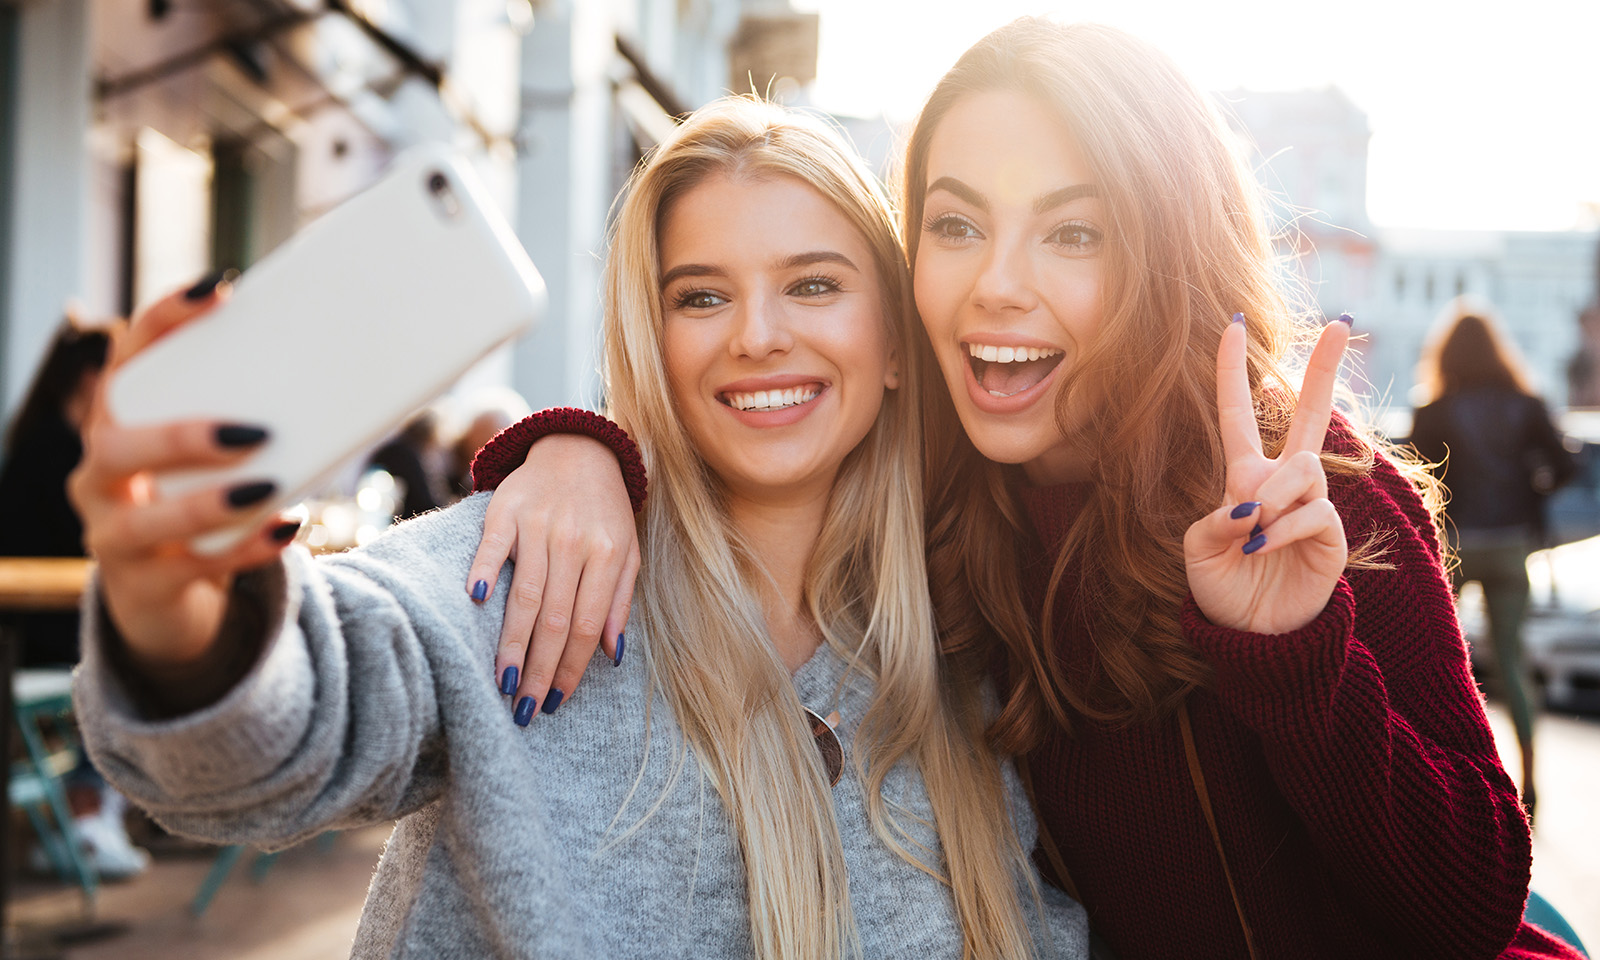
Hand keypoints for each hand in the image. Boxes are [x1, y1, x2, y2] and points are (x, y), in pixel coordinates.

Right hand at [67, 279, 301, 668]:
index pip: (128, 355)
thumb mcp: (221, 451)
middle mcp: (101, 472)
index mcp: (122, 419)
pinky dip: (243, 548)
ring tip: (268, 485)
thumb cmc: (207, 494)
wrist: (167, 589)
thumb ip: (258, 412)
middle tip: (252, 431)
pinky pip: (191, 567)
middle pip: (114, 444)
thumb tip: (359, 366)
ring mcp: (114, 532)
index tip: (222, 289)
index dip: (167, 319)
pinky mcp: (143, 584)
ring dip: (207, 503)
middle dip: (179, 436)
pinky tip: (286, 528)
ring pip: (142, 520)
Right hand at [464, 434, 638, 719]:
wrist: (579, 448)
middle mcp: (573, 541)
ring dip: (512, 642)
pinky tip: (476, 602)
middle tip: (525, 709)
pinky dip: (484, 571)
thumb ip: (619, 601)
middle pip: (554, 617)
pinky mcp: (505, 509)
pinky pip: (492, 546)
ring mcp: (538, 524)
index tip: (556, 700)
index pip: (587, 624)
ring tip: (503, 682)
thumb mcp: (628, 551)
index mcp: (608, 555)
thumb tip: (613, 654)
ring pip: (524, 594)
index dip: (571, 667)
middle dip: (539, 669)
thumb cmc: (605, 511)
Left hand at [1183, 315, 1350, 634]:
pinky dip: (1283, 527)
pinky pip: (1313, 511)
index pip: (1238, 414)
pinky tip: (1264, 546)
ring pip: (1303, 468)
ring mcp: (1311, 505)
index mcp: (1244, 476)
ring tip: (1253, 530)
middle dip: (1326, 369)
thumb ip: (1214, 521)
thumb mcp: (1197, 551)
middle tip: (1344, 323)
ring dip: (1273, 495)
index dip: (1233, 371)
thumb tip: (1253, 504)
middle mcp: (1282, 483)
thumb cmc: (1223, 589)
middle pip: (1311, 414)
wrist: (1254, 634)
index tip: (1233, 323)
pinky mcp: (1332, 534)